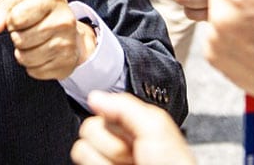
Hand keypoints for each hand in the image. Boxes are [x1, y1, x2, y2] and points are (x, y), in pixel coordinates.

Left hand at [0, 0, 95, 79]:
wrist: (69, 33)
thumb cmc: (38, 13)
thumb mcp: (19, 2)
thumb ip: (2, 10)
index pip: (16, 17)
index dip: (11, 21)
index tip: (19, 19)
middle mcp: (65, 19)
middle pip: (20, 39)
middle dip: (17, 37)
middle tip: (27, 32)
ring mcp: (68, 43)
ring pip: (26, 58)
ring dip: (23, 53)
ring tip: (33, 44)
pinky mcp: (67, 63)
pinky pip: (35, 71)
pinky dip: (33, 66)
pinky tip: (42, 55)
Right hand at [70, 91, 195, 164]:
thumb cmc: (172, 164)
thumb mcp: (155, 126)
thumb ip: (125, 106)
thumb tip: (94, 96)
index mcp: (132, 124)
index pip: (102, 108)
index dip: (113, 119)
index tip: (130, 131)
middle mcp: (118, 141)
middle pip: (89, 128)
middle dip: (111, 143)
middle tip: (133, 153)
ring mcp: (107, 159)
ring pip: (82, 149)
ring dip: (105, 160)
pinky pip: (81, 163)